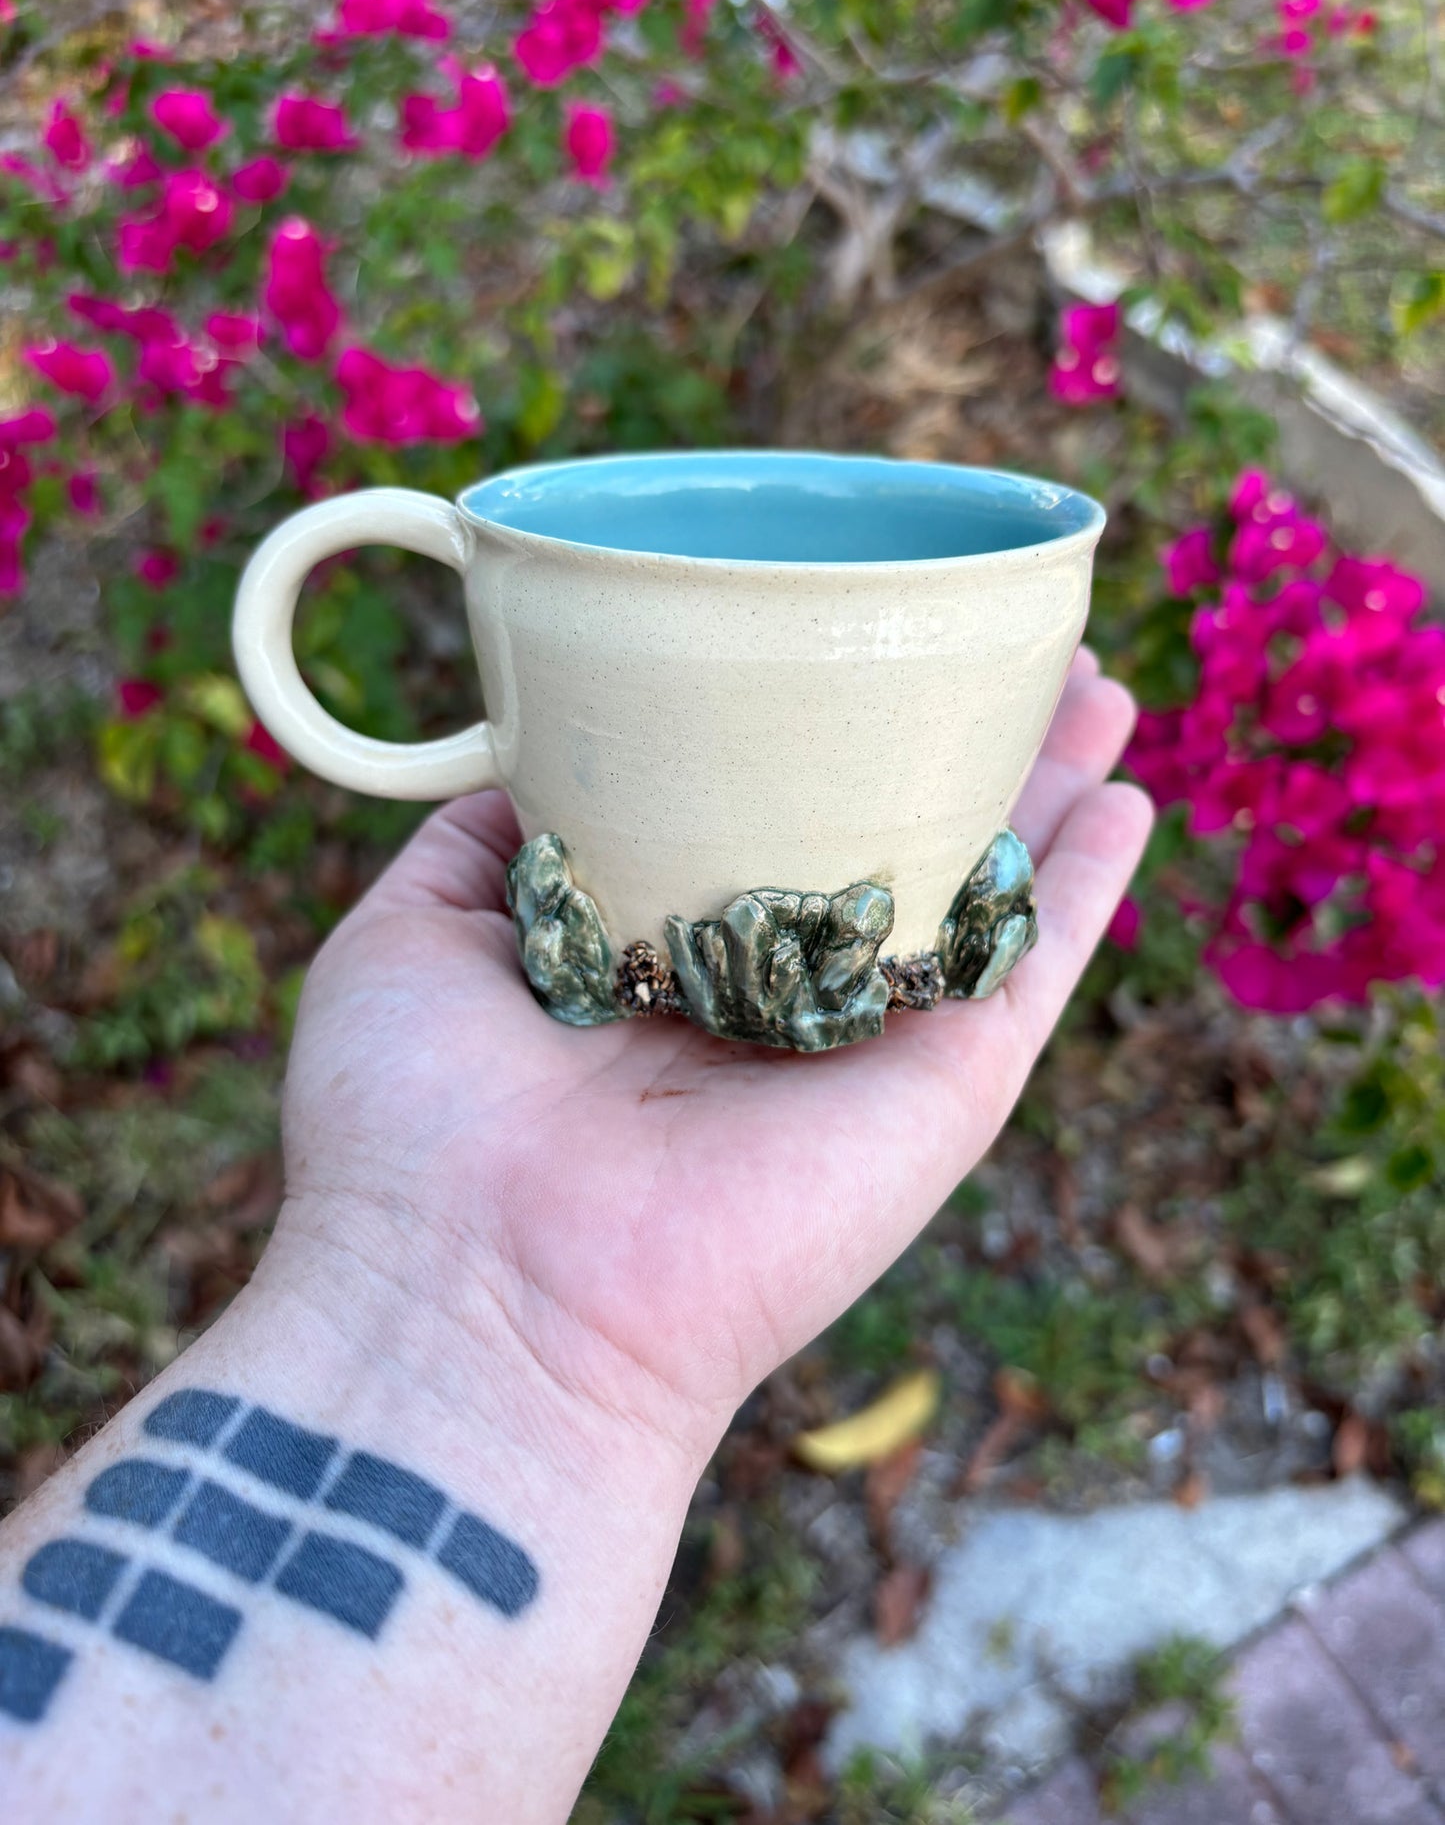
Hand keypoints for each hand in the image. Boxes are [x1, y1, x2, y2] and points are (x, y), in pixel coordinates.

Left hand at [273, 649, 1149, 1470]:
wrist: (486, 1290)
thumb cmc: (416, 1122)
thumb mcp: (418, 933)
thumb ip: (488, 839)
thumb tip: (541, 747)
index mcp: (660, 953)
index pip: (755, 816)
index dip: (803, 728)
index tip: (835, 639)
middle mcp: (772, 990)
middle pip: (887, 836)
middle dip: (946, 741)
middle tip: (998, 645)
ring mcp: (865, 1037)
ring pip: (978, 885)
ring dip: (1043, 787)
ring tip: (1092, 688)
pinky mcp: (941, 1090)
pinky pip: (1034, 970)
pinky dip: (1088, 889)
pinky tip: (1126, 804)